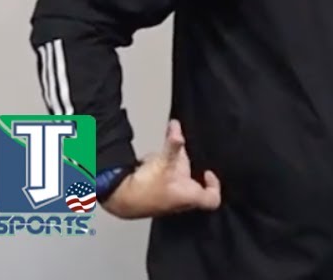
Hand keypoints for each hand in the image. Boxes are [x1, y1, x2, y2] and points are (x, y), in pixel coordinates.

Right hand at [102, 119, 221, 218]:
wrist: (118, 200)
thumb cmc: (143, 189)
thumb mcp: (163, 162)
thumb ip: (173, 146)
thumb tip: (178, 131)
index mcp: (188, 196)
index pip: (212, 199)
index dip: (214, 186)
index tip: (208, 173)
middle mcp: (179, 201)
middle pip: (193, 186)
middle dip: (188, 169)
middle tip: (184, 156)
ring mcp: (166, 200)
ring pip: (175, 181)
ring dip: (171, 166)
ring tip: (165, 154)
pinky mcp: (153, 196)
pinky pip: (161, 180)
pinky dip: (158, 168)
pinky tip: (148, 160)